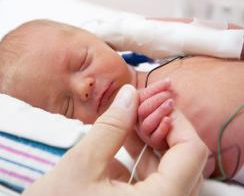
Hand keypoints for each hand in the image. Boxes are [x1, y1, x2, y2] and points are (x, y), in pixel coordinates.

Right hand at [23, 84, 207, 195]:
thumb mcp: (83, 163)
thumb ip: (111, 126)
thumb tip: (130, 93)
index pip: (192, 154)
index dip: (178, 120)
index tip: (156, 100)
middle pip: (186, 163)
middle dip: (163, 129)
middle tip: (141, 106)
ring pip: (170, 172)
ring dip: (152, 143)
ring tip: (130, 118)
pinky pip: (154, 182)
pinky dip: (142, 159)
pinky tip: (124, 139)